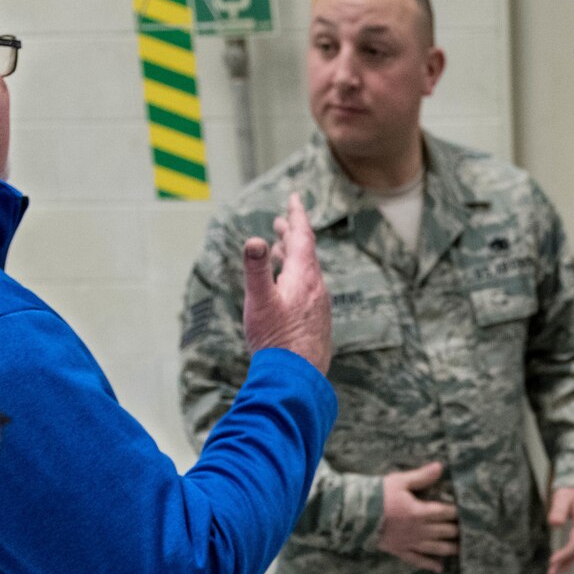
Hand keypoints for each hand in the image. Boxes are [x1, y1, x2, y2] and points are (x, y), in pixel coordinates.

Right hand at [242, 193, 331, 371]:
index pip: (302, 236)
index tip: (294, 197)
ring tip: (280, 249)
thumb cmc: (276, 340)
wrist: (297, 377)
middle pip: (305, 253)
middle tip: (283, 220)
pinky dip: (296, 277)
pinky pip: (307, 289)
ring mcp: (318, 305)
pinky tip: (287, 289)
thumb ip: (256, 270)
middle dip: (293, 233)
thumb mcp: (259, 302)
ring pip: (306, 272)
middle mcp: (315, 287)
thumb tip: (255, 239)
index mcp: (303, 276)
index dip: (297, 215)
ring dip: (293, 256)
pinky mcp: (316, 321)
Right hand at [378, 462, 458, 572]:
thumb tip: (440, 467)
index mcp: (419, 512)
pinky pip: (417, 560)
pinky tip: (439, 568)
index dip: (457, 512)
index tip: (468, 512)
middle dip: (456, 530)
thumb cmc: (377, 496)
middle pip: (444, 531)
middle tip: (468, 530)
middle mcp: (418, 530)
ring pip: (435, 548)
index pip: (445, 512)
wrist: (355, 515)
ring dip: (449, 548)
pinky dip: (429, 564)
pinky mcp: (399, 551)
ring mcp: (410, 542)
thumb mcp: (399, 482)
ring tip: (461, 549)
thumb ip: (421, 477)